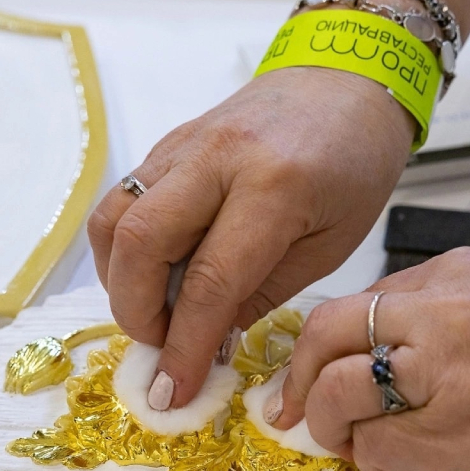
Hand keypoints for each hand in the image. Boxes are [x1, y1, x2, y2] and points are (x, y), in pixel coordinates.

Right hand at [88, 67, 414, 408]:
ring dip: (119, 280)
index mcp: (275, 187)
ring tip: (154, 311)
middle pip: (138, 243)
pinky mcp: (169, 143)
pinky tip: (155, 272)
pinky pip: (124, 199)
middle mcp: (218, 159)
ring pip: (114, 218)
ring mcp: (184, 144)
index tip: (173, 390)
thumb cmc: (356, 164)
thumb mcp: (332, 244)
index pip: (209, 281)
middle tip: (161, 346)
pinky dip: (125, 248)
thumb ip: (264, 294)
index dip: (184, 345)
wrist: (345, 80)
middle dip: (135, 313)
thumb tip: (207, 341)